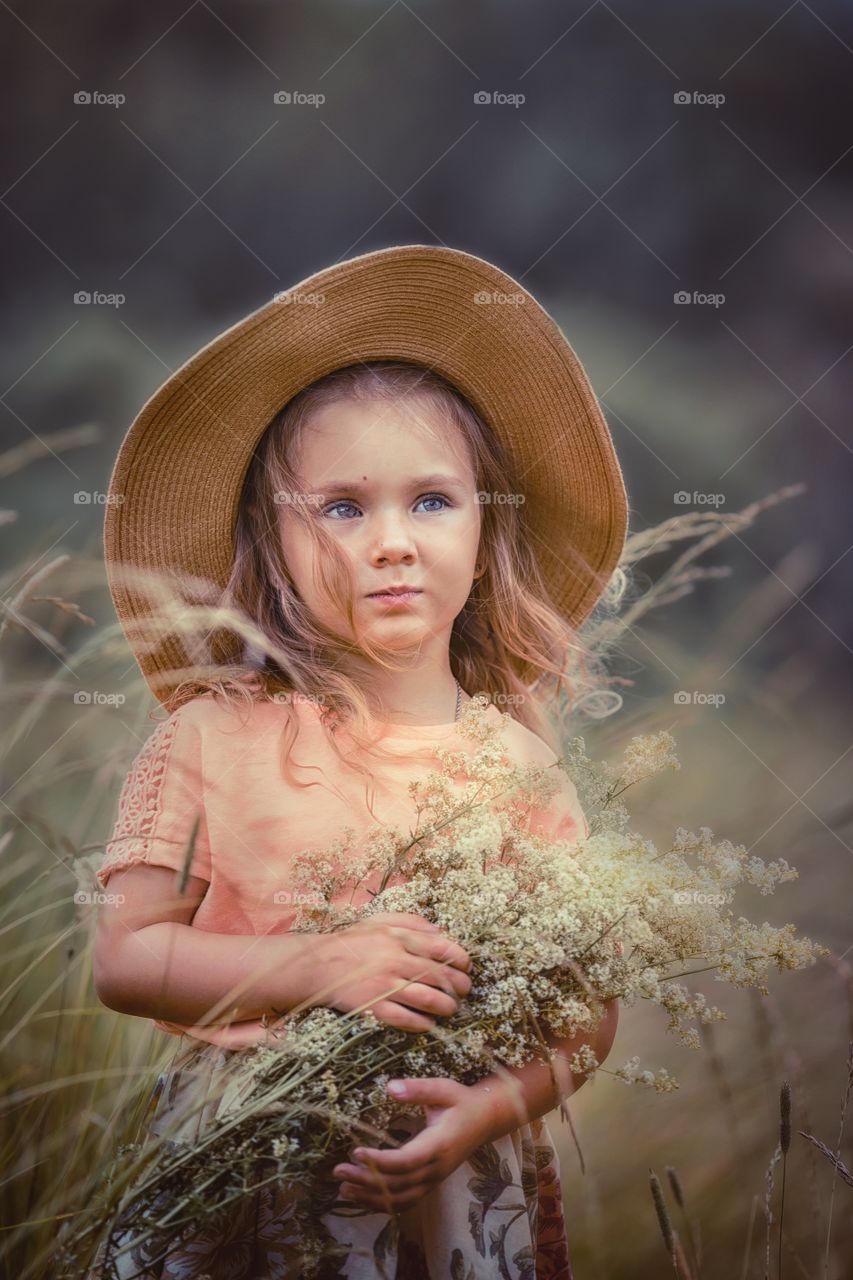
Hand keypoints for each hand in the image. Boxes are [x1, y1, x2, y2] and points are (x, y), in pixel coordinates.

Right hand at [315, 912, 472, 1032]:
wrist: (318, 965)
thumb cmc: (352, 941)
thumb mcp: (381, 920)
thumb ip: (412, 922)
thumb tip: (442, 931)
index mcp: (399, 938)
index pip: (442, 948)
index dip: (461, 959)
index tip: (467, 966)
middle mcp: (395, 961)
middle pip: (439, 976)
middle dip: (459, 986)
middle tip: (464, 990)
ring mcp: (385, 986)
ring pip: (427, 1000)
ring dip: (446, 1006)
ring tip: (451, 1008)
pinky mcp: (374, 1007)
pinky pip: (406, 1019)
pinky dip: (423, 1023)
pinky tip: (429, 1023)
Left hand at [332, 1077, 494, 1213]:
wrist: (486, 1120)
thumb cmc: (462, 1102)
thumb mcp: (443, 1089)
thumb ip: (418, 1089)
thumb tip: (390, 1087)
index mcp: (439, 1145)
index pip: (406, 1161)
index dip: (380, 1161)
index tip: (356, 1152)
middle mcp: (436, 1169)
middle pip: (398, 1184)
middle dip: (366, 1180)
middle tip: (338, 1170)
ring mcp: (433, 1180)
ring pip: (400, 1199)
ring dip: (371, 1197)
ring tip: (343, 1189)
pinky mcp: (430, 1184)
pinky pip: (406, 1202)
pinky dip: (383, 1204)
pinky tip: (363, 1199)